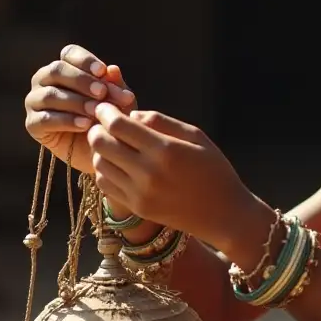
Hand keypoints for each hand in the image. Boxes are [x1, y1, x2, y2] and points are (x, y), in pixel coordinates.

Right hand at [24, 44, 136, 173]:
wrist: (102, 151)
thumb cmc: (109, 118)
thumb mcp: (118, 101)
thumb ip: (116, 85)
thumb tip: (112, 70)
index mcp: (64, 67)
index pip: (69, 54)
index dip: (84, 60)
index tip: (102, 71)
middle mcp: (44, 80)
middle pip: (57, 70)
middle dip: (81, 81)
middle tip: (102, 93)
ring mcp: (35, 101)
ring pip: (50, 95)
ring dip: (76, 102)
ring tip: (96, 112)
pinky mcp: (32, 124)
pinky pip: (45, 118)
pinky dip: (67, 121)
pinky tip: (85, 125)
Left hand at [86, 103, 273, 258]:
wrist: (223, 213)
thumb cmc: (213, 168)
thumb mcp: (196, 136)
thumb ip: (162, 121)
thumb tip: (131, 115)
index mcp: (166, 150)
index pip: (118, 126)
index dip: (106, 112)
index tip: (105, 106)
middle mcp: (149, 173)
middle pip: (101, 144)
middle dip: (97, 128)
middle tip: (103, 124)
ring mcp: (140, 194)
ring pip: (99, 164)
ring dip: (100, 150)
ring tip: (112, 144)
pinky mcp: (137, 208)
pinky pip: (105, 184)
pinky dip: (105, 170)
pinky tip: (117, 164)